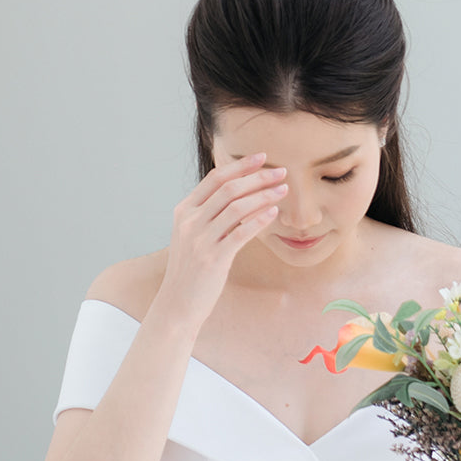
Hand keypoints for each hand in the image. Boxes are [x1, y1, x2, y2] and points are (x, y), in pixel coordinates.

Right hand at [154, 152, 288, 330]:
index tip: (262, 157)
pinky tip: (273, 213)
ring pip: (236, 207)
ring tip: (282, 191)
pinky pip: (240, 232)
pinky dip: (258, 220)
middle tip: (281, 172)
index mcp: (184, 211)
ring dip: (263, 196)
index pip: (215, 178)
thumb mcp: (192, 236)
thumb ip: (208, 215)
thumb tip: (237, 197)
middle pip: (229, 188)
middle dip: (258, 177)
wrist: (177, 303)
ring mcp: (200, 240)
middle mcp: (190, 221)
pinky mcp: (213, 258)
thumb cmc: (190, 270)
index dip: (240, 165)